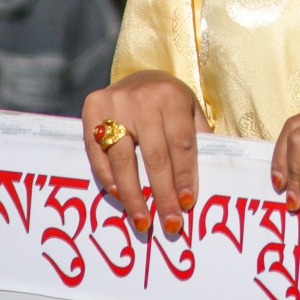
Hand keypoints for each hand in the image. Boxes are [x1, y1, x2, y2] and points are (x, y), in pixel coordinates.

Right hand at [82, 71, 212, 233]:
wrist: (138, 75)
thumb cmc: (169, 100)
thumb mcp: (190, 108)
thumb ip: (199, 136)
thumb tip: (208, 176)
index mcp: (172, 96)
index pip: (181, 143)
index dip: (185, 175)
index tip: (188, 203)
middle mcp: (142, 99)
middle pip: (155, 156)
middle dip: (163, 194)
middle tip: (171, 224)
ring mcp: (114, 104)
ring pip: (123, 160)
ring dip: (134, 197)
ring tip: (144, 222)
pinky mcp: (91, 111)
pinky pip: (98, 155)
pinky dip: (109, 179)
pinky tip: (120, 198)